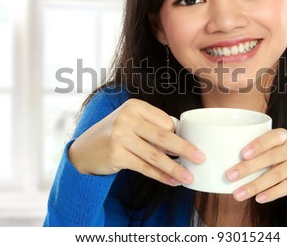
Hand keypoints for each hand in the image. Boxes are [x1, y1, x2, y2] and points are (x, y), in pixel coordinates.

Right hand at [68, 98, 204, 185]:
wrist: (85, 150)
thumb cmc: (115, 134)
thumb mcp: (132, 123)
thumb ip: (153, 128)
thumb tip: (183, 143)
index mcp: (135, 106)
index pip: (165, 121)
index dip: (179, 135)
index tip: (192, 147)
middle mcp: (127, 118)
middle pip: (163, 137)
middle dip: (185, 149)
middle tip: (201, 158)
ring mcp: (120, 136)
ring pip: (155, 155)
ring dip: (175, 168)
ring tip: (189, 178)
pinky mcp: (116, 154)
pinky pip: (145, 167)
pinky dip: (161, 176)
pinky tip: (172, 182)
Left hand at [225, 128, 286, 202]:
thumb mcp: (286, 145)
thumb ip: (266, 150)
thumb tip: (233, 164)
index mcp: (285, 136)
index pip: (270, 138)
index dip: (257, 145)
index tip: (242, 153)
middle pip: (270, 158)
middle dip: (248, 168)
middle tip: (229, 176)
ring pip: (276, 175)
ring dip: (255, 185)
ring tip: (237, 194)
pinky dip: (273, 193)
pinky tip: (259, 199)